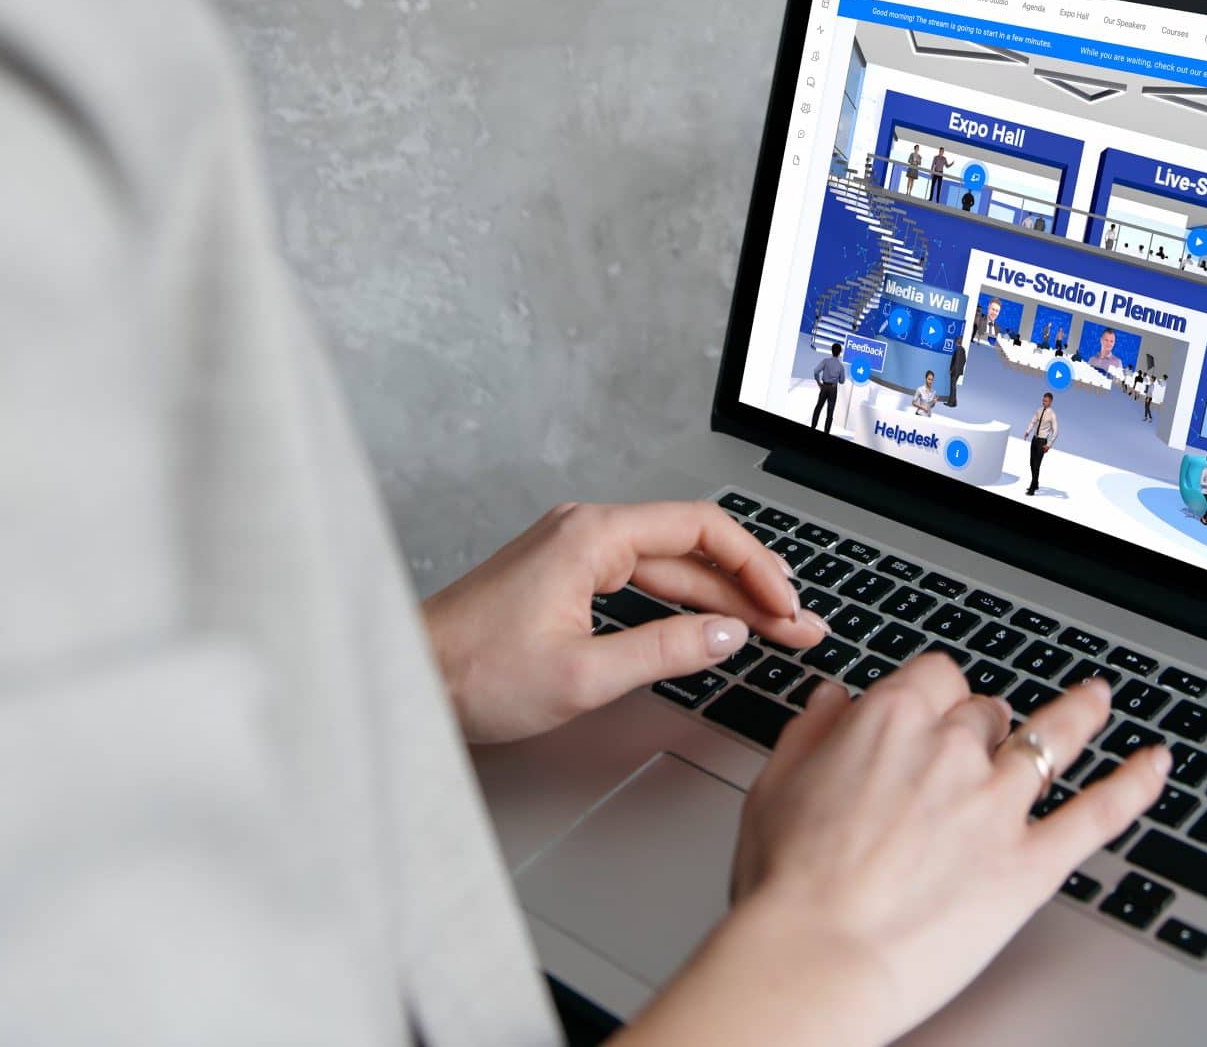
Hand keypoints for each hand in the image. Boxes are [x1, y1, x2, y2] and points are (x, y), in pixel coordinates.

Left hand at [423, 500, 827, 744]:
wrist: (410, 676)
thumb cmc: (474, 672)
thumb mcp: (584, 675)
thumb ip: (666, 650)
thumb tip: (728, 635)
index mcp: (592, 536)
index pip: (701, 530)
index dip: (756, 567)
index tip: (785, 606)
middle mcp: (585, 530)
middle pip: (691, 547)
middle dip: (750, 587)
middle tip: (796, 626)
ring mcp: (574, 550)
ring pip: (668, 565)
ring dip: (721, 597)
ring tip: (769, 629)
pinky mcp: (565, 575)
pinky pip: (640, 578)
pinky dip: (682, 602)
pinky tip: (709, 626)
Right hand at [626, 665, 1170, 1046]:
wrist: (817, 957)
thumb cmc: (786, 886)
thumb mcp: (775, 787)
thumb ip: (811, 732)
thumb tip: (833, 698)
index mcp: (888, 721)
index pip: (934, 677)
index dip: (936, 696)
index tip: (934, 711)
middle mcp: (951, 749)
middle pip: (986, 712)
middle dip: (985, 727)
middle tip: (978, 751)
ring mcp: (998, 803)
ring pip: (1053, 738)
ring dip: (1080, 713)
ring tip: (1098, 699)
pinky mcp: (1032, 862)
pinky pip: (1097, 811)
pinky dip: (1134, 784)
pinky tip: (1156, 765)